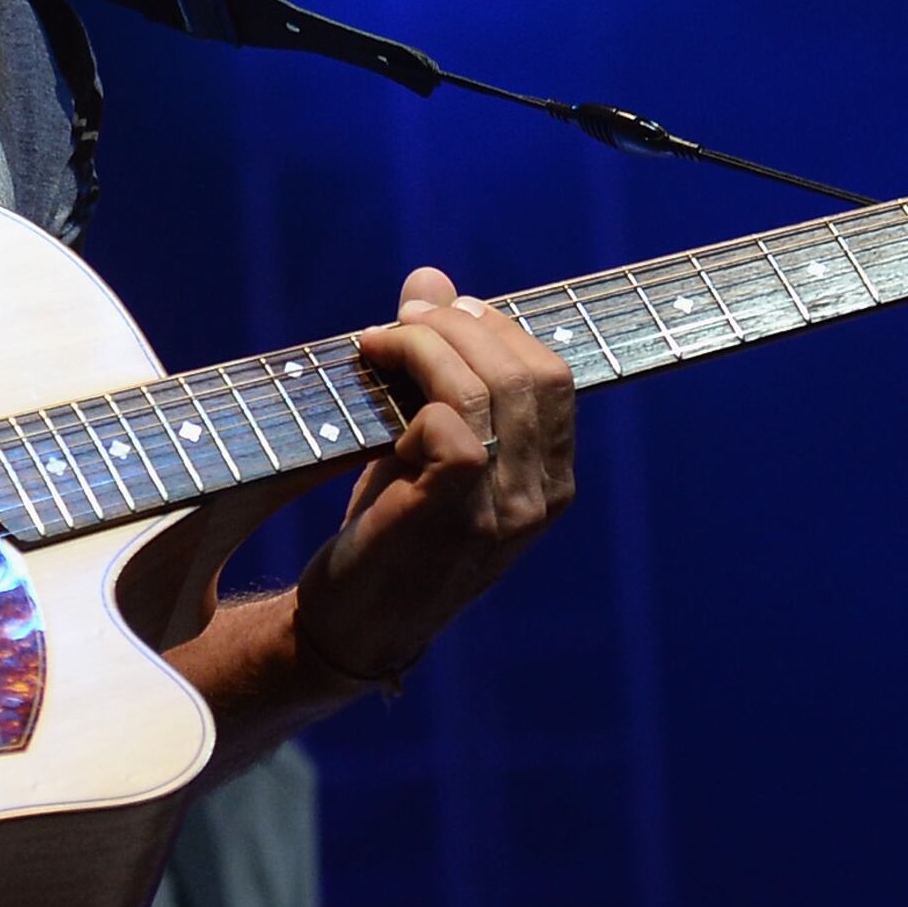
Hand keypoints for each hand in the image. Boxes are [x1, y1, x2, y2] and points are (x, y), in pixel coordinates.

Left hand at [293, 269, 575, 684]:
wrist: (354, 628)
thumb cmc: (390, 531)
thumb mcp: (422, 442)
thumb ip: (438, 366)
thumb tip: (431, 278)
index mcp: (551, 479)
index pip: (553, 374)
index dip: (497, 328)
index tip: (441, 312)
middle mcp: (543, 497)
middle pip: (531, 370)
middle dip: (460, 325)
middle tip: (401, 319)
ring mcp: (506, 512)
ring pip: (489, 388)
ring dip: (426, 347)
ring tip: (379, 342)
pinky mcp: (456, 517)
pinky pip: (452, 426)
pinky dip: (413, 399)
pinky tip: (380, 408)